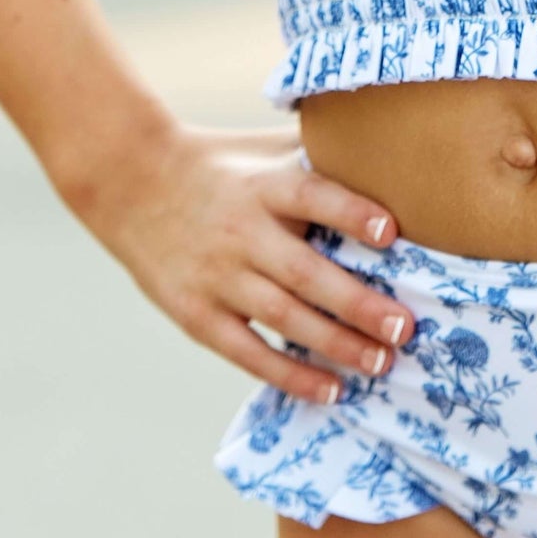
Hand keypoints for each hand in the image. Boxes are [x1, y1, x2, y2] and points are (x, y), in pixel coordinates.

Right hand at [71, 123, 410, 402]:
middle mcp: (242, 232)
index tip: (391, 233)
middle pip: (305, 273)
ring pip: (282, 317)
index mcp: (263, 186)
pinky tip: (330, 390)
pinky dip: (289, 374)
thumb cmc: (218, 164)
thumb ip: (316, 153)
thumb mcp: (263, 147)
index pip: (311, 196)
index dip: (351, 213)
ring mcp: (217, 277)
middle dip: (358, 304)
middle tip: (405, 329)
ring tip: (381, 363)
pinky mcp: (196, 314)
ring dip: (335, 345)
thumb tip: (385, 153)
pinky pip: (247, 352)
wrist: (131, 184)